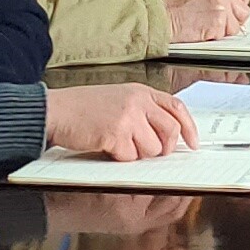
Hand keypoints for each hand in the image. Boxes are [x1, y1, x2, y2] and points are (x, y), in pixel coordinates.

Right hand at [48, 83, 199, 160]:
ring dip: (137, 154)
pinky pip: (130, 157)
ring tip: (119, 144)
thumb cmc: (83, 108)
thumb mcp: (119, 98)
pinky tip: (106, 146)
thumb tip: (167, 136)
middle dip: (164, 148)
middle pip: (170, 131)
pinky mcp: (115, 134)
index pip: (176, 107)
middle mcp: (137, 101)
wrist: (56, 110)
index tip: (193, 143)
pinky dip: (119, 157)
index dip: (188, 127)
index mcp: (140, 91)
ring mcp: (127, 117)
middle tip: (154, 153)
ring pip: (152, 148)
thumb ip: (143, 111)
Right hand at [166, 0, 249, 45]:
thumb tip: (236, 9)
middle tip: (216, 21)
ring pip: (237, 26)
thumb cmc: (178, 9)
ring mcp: (221, 5)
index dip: (242, 1)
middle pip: (245, 11)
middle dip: (234, 20)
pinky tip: (203, 30)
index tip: (233, 8)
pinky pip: (226, 36)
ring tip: (206, 25)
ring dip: (224, 31)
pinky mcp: (219, 20)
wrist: (164, 19)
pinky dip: (216, 37)